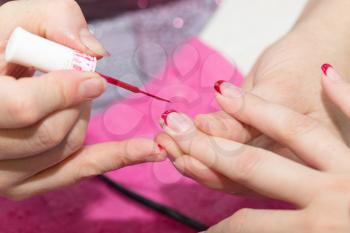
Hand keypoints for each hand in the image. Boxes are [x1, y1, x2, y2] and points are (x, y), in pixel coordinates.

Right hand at [0, 0, 164, 199]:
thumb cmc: (2, 49)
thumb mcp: (16, 22)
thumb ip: (52, 21)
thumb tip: (93, 52)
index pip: (24, 108)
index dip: (65, 92)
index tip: (94, 79)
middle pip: (51, 133)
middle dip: (77, 102)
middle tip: (79, 81)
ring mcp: (1, 174)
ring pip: (65, 150)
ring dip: (82, 118)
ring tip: (73, 97)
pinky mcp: (23, 184)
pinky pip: (76, 173)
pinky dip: (117, 159)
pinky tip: (152, 151)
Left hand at [158, 65, 349, 231]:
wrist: (308, 56)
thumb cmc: (303, 65)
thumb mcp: (280, 87)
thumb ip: (247, 111)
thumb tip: (204, 126)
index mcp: (298, 156)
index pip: (248, 161)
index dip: (210, 149)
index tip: (180, 130)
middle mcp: (279, 165)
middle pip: (231, 174)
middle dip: (192, 157)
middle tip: (164, 138)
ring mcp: (262, 158)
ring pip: (222, 172)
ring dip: (187, 157)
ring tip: (163, 140)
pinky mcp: (247, 148)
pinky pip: (220, 159)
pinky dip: (195, 152)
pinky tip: (174, 144)